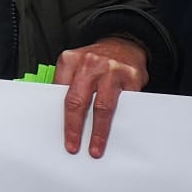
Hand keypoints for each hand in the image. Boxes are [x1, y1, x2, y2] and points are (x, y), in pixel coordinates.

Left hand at [55, 36, 147, 157]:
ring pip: (102, 107)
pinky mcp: (132, 78)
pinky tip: (117, 134)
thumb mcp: (76, 64)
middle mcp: (90, 63)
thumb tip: (61, 115)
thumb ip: (69, 84)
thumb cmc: (96, 60)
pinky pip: (125, 105)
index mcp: (70, 60)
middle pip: (78, 100)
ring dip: (98, 132)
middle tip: (73, 146)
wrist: (124, 44)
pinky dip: (120, 122)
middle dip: (75, 127)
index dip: (60, 115)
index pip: (60, 92)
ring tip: (95, 147)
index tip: (60, 134)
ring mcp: (112, 70)